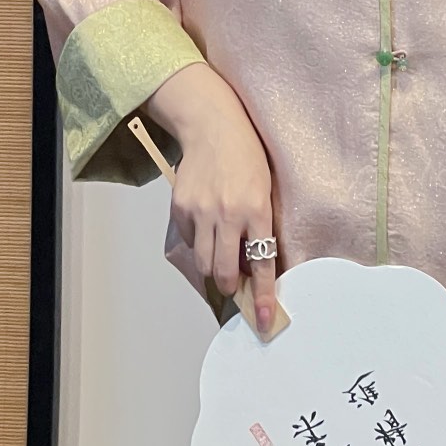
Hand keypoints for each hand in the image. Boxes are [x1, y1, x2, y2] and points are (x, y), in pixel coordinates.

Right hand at [146, 61, 278, 333]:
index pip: (260, 264)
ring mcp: (200, 211)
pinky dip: (197, 243)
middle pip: (222, 271)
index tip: (262, 319)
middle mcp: (227, 213)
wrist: (213, 127)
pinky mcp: (180, 208)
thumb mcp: (265, 189)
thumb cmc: (248, 157)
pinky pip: (188, 241)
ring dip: (212, 268)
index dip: (261, 296)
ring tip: (220, 254)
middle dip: (229, 286)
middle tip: (233, 284)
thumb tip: (254, 264)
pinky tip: (205, 226)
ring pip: (202, 262)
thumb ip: (261, 225)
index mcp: (256, 209)